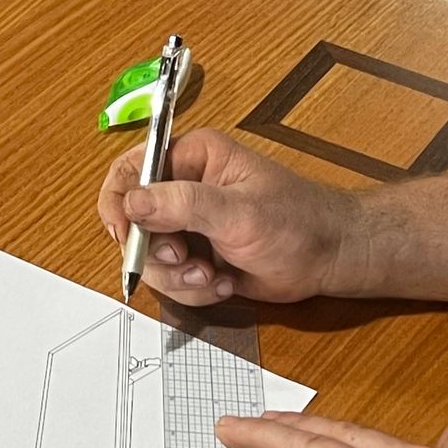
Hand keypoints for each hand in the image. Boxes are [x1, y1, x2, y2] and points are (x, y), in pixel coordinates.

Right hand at [97, 129, 361, 304]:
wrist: (328, 257)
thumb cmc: (297, 223)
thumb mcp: (239, 212)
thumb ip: (183, 204)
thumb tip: (133, 203)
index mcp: (192, 157)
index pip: (130, 171)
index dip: (119, 203)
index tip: (127, 234)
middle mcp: (182, 188)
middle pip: (132, 222)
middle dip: (156, 252)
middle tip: (187, 261)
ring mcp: (187, 225)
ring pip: (148, 258)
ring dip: (177, 278)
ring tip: (212, 278)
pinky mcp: (194, 256)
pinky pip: (169, 279)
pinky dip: (191, 290)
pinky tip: (223, 284)